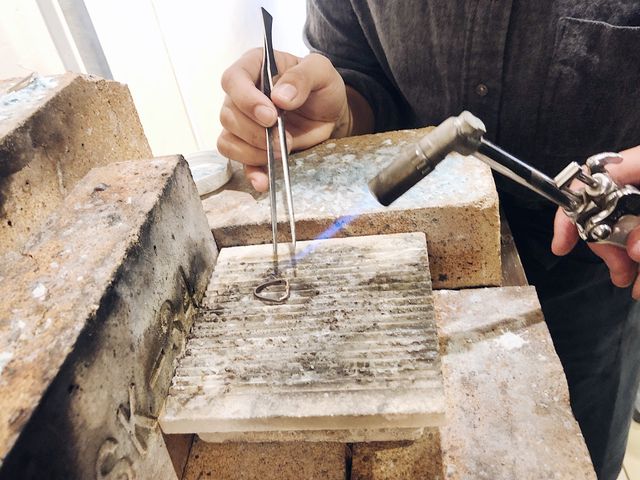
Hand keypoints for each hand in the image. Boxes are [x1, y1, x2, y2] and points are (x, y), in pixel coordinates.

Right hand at [217, 48, 351, 191]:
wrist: (329, 114)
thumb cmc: (321, 87)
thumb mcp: (321, 71)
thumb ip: (302, 77)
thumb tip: (280, 97)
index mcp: (253, 68)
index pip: (232, 80)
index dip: (246, 100)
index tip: (270, 116)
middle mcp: (241, 95)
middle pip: (228, 115)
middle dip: (255, 132)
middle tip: (283, 138)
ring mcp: (243, 123)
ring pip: (228, 140)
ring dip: (253, 152)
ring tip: (281, 151)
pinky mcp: (250, 147)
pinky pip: (239, 162)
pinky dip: (251, 172)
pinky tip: (264, 180)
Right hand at [551, 146, 639, 297]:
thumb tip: (633, 250)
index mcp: (639, 164)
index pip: (588, 181)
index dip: (569, 212)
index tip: (562, 244)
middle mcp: (638, 177)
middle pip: (606, 210)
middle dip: (607, 246)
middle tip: (617, 272)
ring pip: (627, 228)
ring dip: (627, 259)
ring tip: (634, 284)